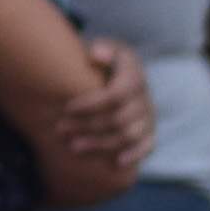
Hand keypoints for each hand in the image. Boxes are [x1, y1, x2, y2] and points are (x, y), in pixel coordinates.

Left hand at [39, 42, 154, 202]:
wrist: (114, 76)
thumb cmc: (100, 63)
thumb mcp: (103, 48)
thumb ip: (102, 48)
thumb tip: (96, 55)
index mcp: (134, 74)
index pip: (116, 94)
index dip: (91, 104)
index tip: (66, 108)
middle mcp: (145, 97)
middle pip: (119, 119)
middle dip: (87, 126)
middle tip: (59, 130)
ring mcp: (149, 117)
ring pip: (128, 136)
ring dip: (99, 144)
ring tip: (73, 147)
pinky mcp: (150, 133)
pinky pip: (147, 147)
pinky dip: (134, 155)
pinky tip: (115, 163)